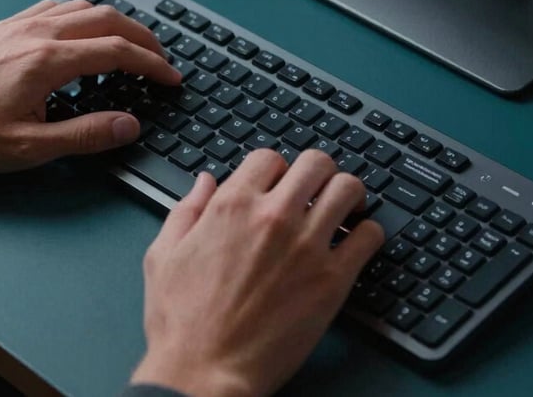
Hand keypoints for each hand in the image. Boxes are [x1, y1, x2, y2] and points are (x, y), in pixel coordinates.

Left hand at [0, 0, 180, 173]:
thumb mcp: (28, 148)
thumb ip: (84, 135)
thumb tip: (130, 124)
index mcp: (49, 60)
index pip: (118, 51)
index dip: (152, 63)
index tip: (171, 77)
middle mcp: (39, 33)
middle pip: (109, 19)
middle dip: (143, 37)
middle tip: (161, 58)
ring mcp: (21, 25)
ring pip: (84, 7)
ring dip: (115, 22)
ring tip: (129, 44)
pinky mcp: (6, 26)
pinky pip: (55, 6)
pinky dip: (81, 15)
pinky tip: (81, 31)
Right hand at [131, 149, 384, 396]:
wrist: (203, 376)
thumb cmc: (181, 323)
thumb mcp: (164, 255)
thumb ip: (187, 210)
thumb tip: (205, 180)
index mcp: (233, 205)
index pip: (270, 157)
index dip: (275, 170)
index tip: (278, 186)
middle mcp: (274, 217)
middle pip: (316, 162)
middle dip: (318, 172)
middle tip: (318, 190)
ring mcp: (307, 246)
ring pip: (348, 188)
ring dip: (349, 194)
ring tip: (345, 208)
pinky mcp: (332, 280)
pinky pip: (369, 236)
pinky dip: (368, 233)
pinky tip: (357, 242)